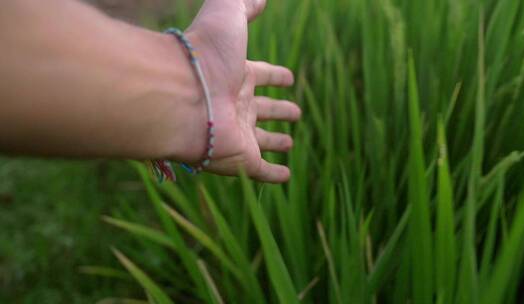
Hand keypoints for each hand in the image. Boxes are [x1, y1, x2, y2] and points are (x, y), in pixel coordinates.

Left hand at [182, 0, 300, 182]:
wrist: (181, 95)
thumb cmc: (206, 54)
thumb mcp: (227, 14)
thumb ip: (243, 3)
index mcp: (237, 75)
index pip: (262, 75)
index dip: (276, 76)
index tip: (289, 78)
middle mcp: (237, 105)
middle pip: (262, 108)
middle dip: (279, 110)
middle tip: (295, 113)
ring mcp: (238, 134)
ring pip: (261, 140)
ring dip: (276, 141)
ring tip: (289, 143)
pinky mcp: (241, 159)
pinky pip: (261, 171)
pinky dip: (274, 175)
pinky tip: (285, 177)